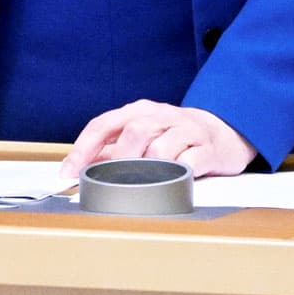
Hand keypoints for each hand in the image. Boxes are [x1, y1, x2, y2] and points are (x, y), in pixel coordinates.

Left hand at [58, 100, 254, 180]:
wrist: (224, 133)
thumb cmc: (175, 136)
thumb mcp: (142, 135)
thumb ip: (112, 149)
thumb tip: (78, 167)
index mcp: (140, 111)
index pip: (104, 124)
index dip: (83, 148)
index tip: (68, 172)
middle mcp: (162, 116)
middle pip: (134, 132)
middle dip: (118, 160)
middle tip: (112, 182)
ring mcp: (187, 131)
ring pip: (161, 148)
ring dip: (149, 169)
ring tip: (146, 183)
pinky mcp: (208, 149)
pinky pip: (190, 163)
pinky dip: (177, 175)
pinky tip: (174, 181)